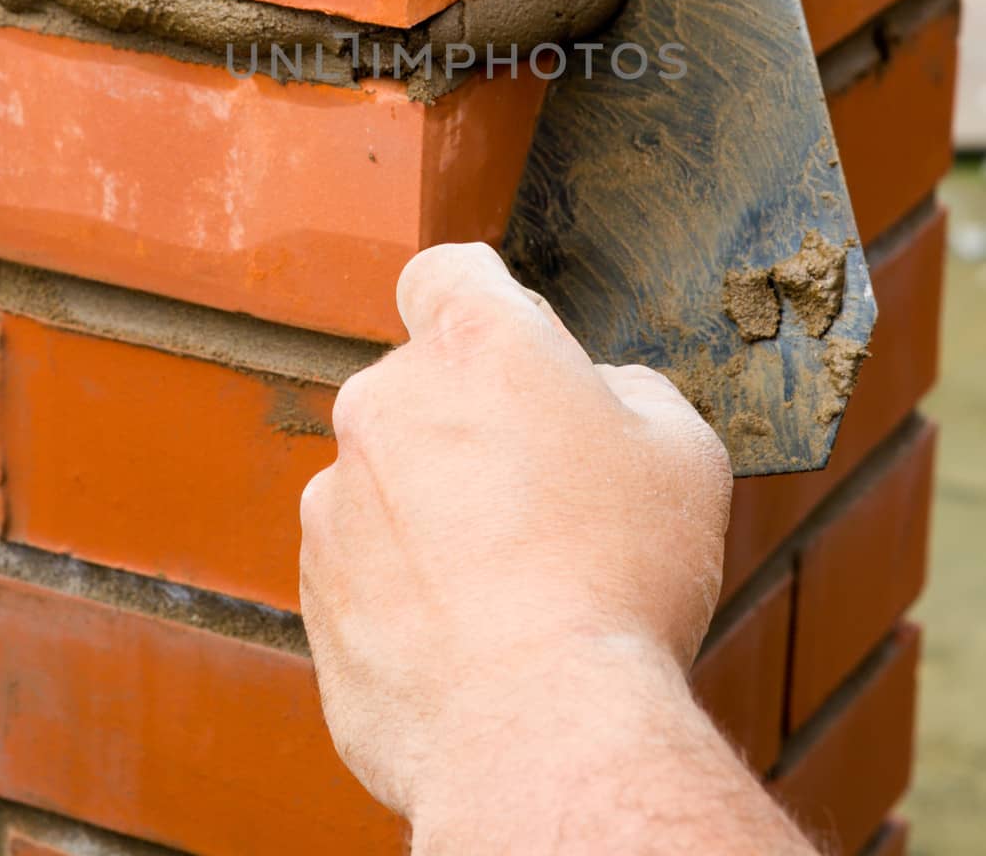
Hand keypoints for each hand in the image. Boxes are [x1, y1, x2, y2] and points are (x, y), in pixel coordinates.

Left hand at [299, 243, 731, 841]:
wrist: (535, 726)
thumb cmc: (620, 575)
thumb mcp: (682, 452)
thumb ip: (631, 392)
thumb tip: (599, 397)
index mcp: (474, 343)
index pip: (448, 272)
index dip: (483, 302)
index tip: (516, 353)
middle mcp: (385, 400)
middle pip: (423, 385)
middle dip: (472, 423)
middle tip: (546, 499)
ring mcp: (337, 494)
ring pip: (391, 475)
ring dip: (437, 507)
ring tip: (514, 585)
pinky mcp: (315, 584)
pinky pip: (366, 559)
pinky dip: (407, 583)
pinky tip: (472, 635)